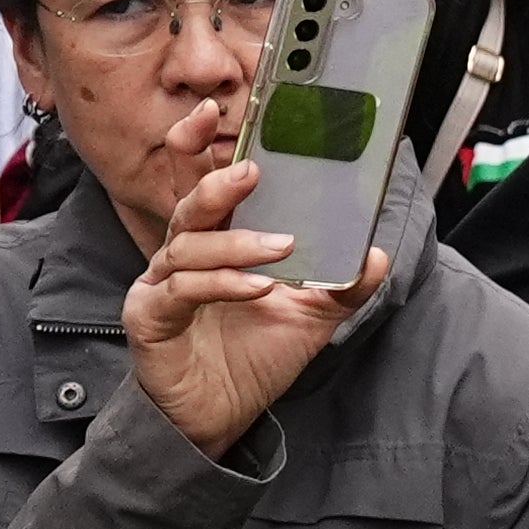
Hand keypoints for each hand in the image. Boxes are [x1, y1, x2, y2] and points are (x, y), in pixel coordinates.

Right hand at [120, 152, 375, 459]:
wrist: (217, 417)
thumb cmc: (252, 358)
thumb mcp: (312, 317)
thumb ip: (343, 284)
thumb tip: (376, 254)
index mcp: (216, 240)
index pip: (202, 180)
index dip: (200, 144)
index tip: (214, 110)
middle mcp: (183, 254)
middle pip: (189, 200)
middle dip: (218, 179)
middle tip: (254, 170)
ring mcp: (161, 284)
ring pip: (189, 243)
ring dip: (238, 242)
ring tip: (281, 247)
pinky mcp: (152, 317)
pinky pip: (182, 290)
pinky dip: (222, 283)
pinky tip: (257, 286)